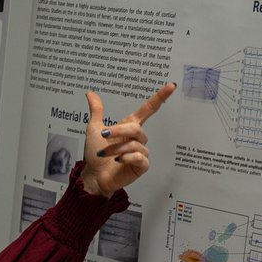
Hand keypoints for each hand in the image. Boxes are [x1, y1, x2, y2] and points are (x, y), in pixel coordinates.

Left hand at [80, 81, 175, 196]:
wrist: (93, 175)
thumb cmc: (95, 154)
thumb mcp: (94, 129)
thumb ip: (96, 111)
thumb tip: (90, 93)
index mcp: (128, 127)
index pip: (148, 110)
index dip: (159, 98)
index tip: (171, 86)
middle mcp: (136, 138)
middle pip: (136, 128)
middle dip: (119, 131)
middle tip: (104, 135)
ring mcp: (140, 152)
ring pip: (134, 144)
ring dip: (117, 148)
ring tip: (105, 154)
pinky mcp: (141, 166)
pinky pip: (140, 157)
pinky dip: (127, 158)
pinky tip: (118, 160)